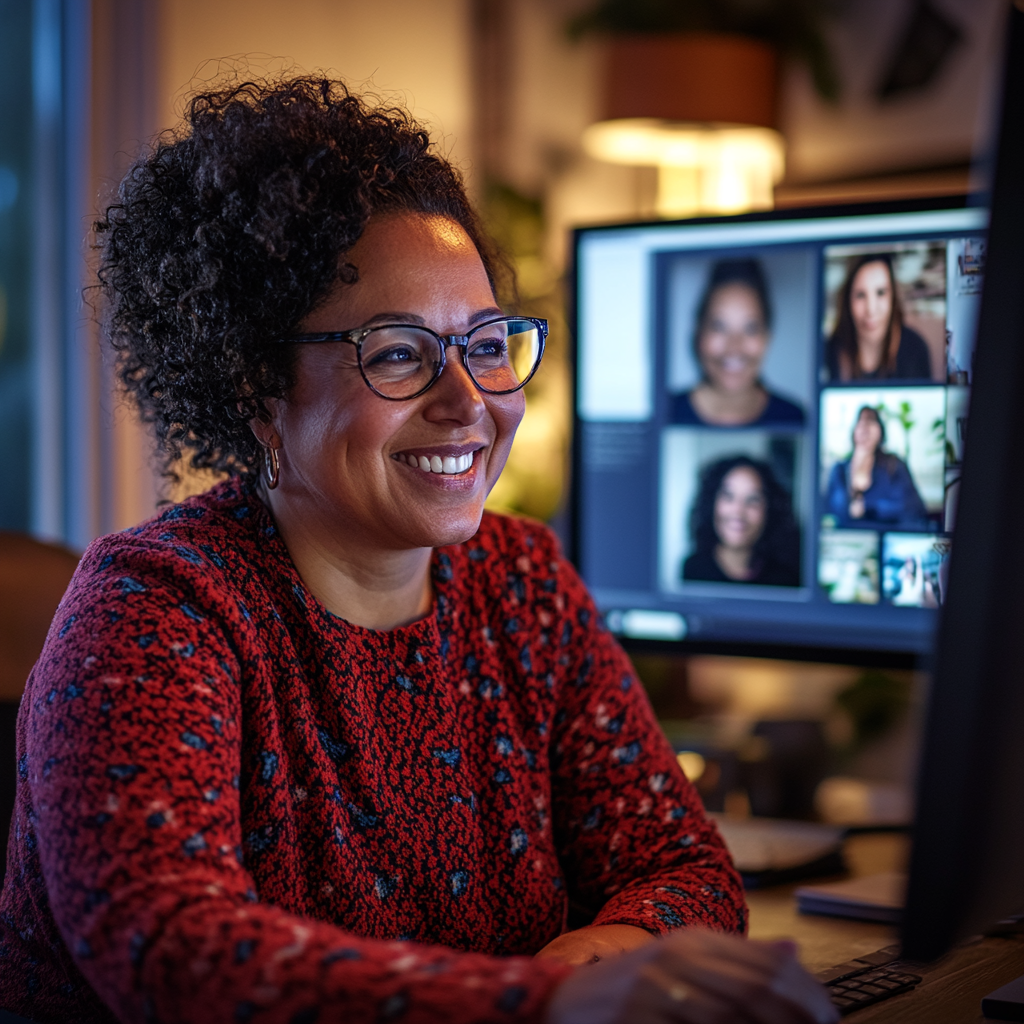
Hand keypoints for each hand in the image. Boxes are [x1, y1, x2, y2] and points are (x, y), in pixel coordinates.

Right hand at [545, 928, 838, 1023]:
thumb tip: (792, 953)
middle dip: (799, 1019)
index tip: (827, 1019)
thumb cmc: (628, 991)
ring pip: (736, 1015)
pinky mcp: (641, 1015)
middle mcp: (678, 958)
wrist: (562, 1003)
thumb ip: (736, 958)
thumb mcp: (682, 963)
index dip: (808, 997)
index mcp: (693, 942)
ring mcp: (658, 989)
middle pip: (759, 992)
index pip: (769, 966)